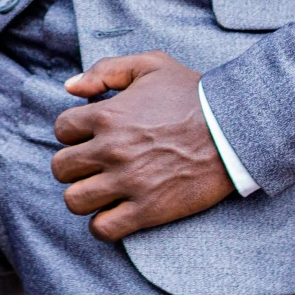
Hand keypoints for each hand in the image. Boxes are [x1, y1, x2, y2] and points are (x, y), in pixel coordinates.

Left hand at [50, 51, 234, 240]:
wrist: (233, 129)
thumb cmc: (193, 94)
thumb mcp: (151, 64)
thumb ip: (106, 70)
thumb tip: (70, 87)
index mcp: (107, 114)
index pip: (62, 130)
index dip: (73, 132)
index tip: (90, 136)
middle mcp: (111, 150)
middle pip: (61, 168)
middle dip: (74, 165)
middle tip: (93, 164)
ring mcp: (128, 182)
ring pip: (74, 201)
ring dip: (83, 196)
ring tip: (101, 189)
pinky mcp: (147, 210)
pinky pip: (103, 229)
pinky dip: (102, 225)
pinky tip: (114, 212)